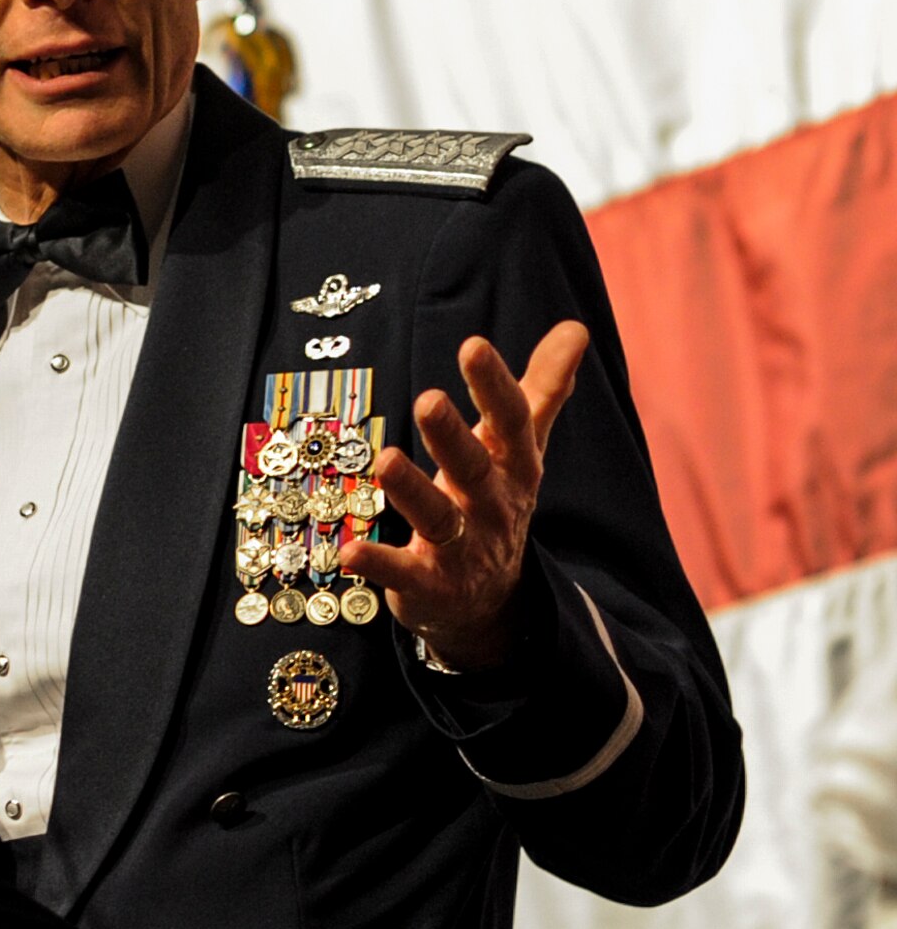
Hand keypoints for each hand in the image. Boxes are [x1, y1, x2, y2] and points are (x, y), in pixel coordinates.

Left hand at [337, 321, 588, 670]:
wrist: (494, 601)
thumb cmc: (498, 502)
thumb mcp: (524, 448)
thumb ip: (543, 389)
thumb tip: (577, 327)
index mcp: (514, 467)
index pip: (511, 422)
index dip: (494, 385)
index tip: (473, 345)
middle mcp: (492, 506)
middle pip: (473, 467)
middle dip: (452, 436)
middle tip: (428, 401)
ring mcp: (463, 548)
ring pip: (438, 518)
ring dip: (412, 491)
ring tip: (386, 460)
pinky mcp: (431, 585)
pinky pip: (405, 574)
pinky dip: (380, 564)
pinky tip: (350, 549)